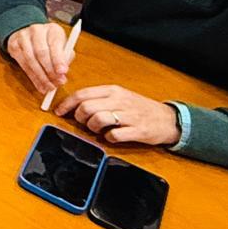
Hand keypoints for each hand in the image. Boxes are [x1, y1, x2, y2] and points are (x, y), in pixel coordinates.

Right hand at [5, 22, 69, 96]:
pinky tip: (40, 85)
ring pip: (31, 60)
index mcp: (52, 29)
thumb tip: (62, 73)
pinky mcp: (14, 45)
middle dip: (50, 70)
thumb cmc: (51, 44)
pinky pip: (23, 64)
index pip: (55, 44)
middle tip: (57, 83)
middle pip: (41, 52)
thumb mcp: (63, 47)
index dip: (58, 59)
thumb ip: (65, 58)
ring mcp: (23, 37)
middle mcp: (36, 30)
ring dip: (41, 76)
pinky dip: (33, 77)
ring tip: (50, 86)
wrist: (31, 35)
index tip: (63, 72)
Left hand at [55, 85, 180, 146]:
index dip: (67, 104)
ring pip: (98, 119)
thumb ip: (98, 99)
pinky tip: (111, 136)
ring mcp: (129, 115)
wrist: (168, 119)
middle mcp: (120, 101)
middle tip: (82, 122)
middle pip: (87, 107)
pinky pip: (114, 135)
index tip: (59, 111)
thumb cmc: (139, 108)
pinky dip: (108, 138)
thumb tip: (73, 105)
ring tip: (97, 129)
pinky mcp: (138, 130)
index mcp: (113, 90)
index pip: (83, 94)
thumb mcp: (119, 97)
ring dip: (92, 127)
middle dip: (78, 117)